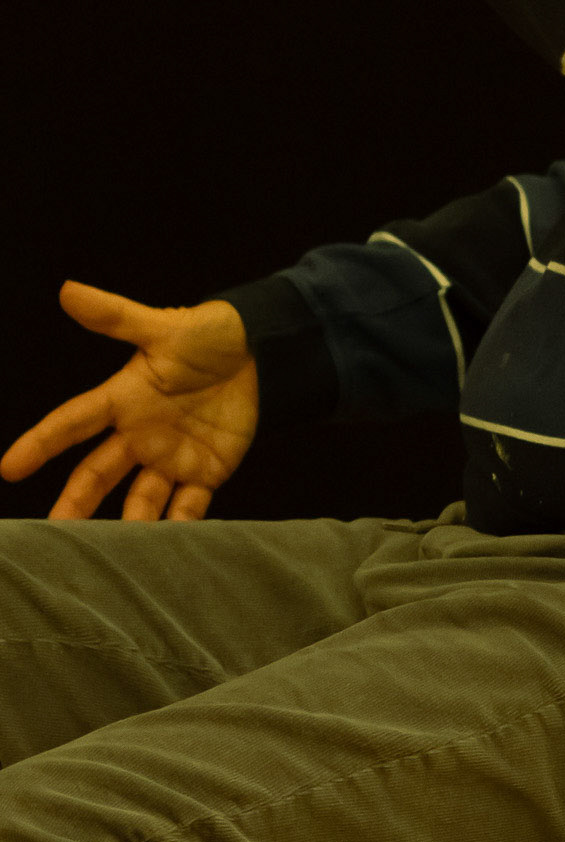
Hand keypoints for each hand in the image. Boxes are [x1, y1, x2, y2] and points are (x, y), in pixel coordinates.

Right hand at [0, 281, 260, 521]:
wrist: (262, 352)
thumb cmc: (209, 335)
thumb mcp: (163, 327)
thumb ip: (117, 316)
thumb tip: (68, 289)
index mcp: (124, 399)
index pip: (73, 422)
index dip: (41, 442)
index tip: (9, 468)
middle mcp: (140, 433)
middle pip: (98, 474)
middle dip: (75, 503)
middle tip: (53, 532)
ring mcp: (171, 456)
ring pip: (139, 499)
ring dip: (128, 524)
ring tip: (113, 553)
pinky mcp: (205, 471)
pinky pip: (188, 505)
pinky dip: (180, 527)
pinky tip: (170, 547)